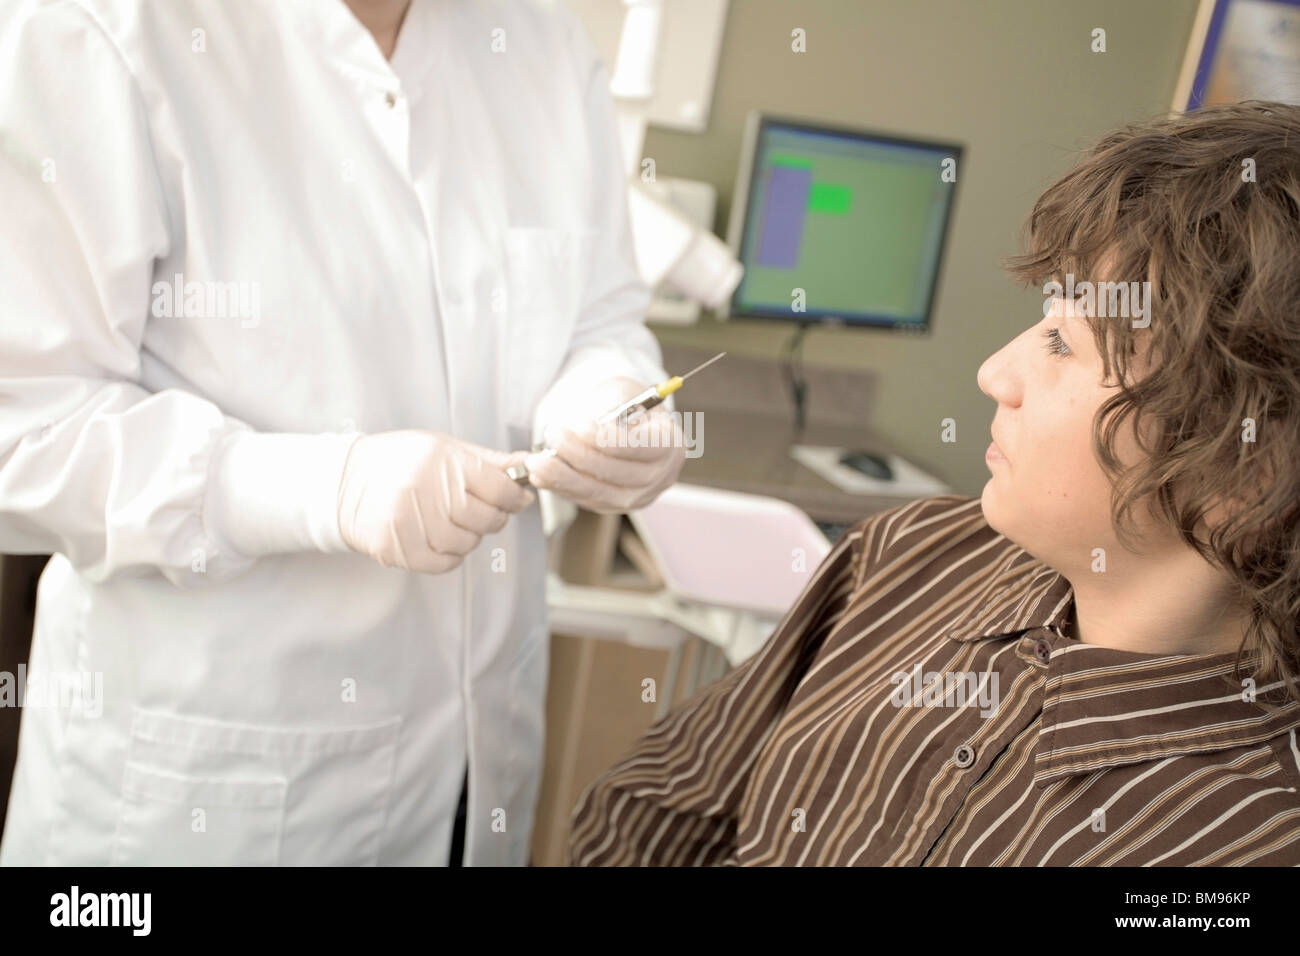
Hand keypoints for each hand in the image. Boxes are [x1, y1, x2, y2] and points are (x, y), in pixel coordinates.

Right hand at [336, 431, 533, 572]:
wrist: (344, 482)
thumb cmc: (401, 461)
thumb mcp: (443, 448)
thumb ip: (487, 461)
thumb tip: (527, 463)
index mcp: (441, 459)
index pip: (498, 486)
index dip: (515, 496)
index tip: (518, 499)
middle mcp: (424, 488)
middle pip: (485, 517)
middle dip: (494, 518)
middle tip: (487, 512)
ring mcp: (407, 520)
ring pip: (466, 543)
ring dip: (471, 537)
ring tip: (455, 523)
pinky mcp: (394, 547)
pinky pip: (443, 563)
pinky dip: (451, 556)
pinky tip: (441, 540)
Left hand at [523, 377, 685, 513]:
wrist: (628, 426)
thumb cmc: (627, 405)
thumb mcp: (625, 391)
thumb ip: (613, 403)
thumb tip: (590, 423)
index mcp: (669, 443)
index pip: (641, 447)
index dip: (607, 439)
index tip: (577, 424)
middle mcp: (658, 476)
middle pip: (616, 472)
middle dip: (578, 455)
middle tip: (552, 435)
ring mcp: (636, 496)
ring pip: (597, 491)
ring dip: (563, 477)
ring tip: (536, 461)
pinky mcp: (612, 506)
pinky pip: (584, 500)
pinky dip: (560, 488)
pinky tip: (540, 475)